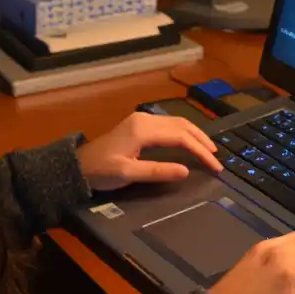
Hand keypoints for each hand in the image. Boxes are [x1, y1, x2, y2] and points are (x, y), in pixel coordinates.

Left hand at [76, 112, 221, 191]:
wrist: (77, 166)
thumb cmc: (100, 171)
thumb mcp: (128, 173)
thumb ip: (158, 171)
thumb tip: (187, 171)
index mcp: (143, 129)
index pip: (181, 137)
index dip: (200, 151)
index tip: (215, 166)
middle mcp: (145, 119)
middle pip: (182, 125)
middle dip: (201, 140)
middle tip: (217, 158)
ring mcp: (141, 120)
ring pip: (176, 122)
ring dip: (194, 134)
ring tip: (208, 149)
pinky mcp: (138, 124)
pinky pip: (168, 125)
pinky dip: (183, 132)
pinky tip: (190, 141)